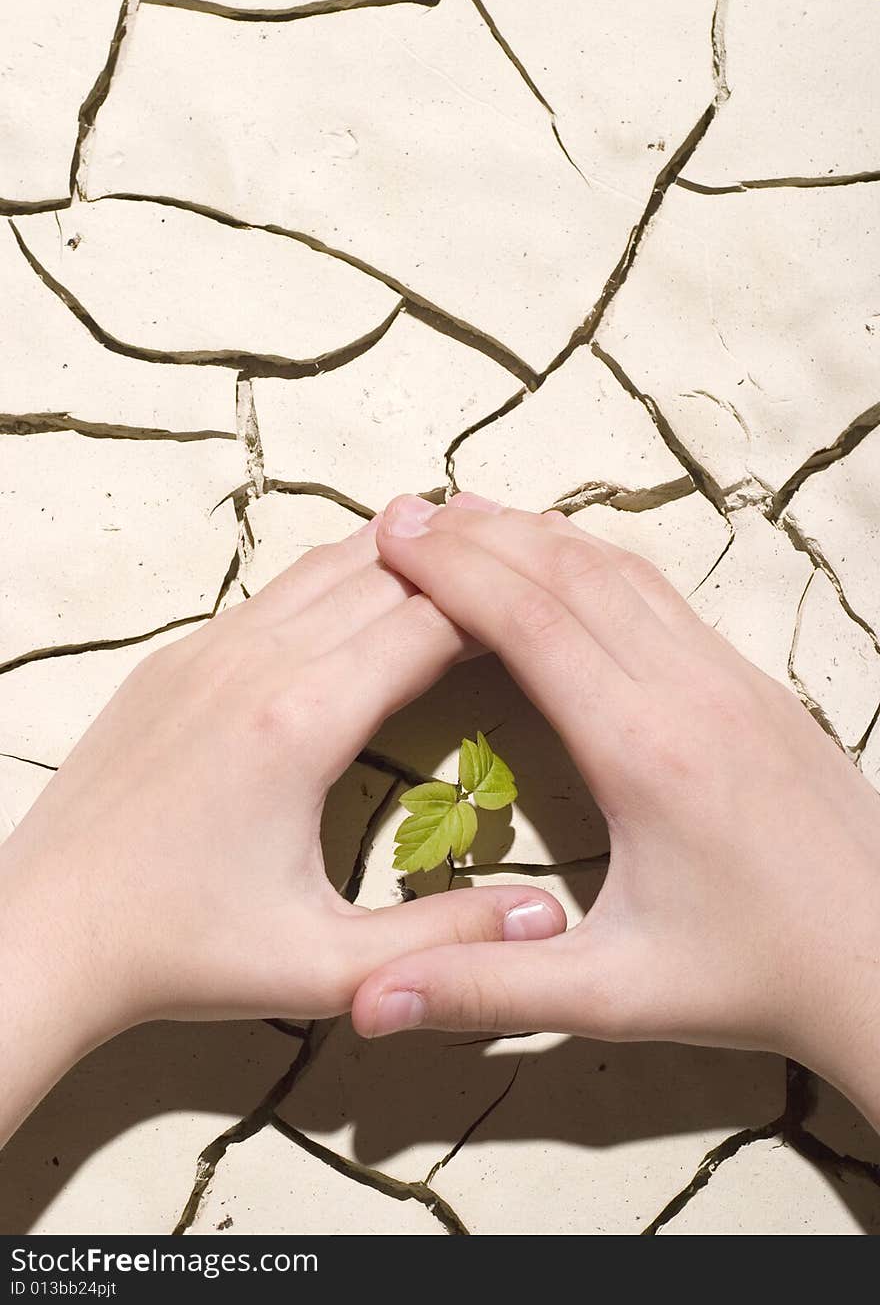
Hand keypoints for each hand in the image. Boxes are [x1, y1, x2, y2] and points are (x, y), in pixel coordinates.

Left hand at [0, 518, 562, 1143]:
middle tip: (523, 567)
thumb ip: (447, 941)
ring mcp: (204, 651)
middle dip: (459, 566)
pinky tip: (363, 600)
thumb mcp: (325, 966)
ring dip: (396, 559)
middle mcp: (253, 663)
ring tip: (460, 555)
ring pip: (322, 568)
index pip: (429, 623)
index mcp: (301, 722)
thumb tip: (550, 919)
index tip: (552, 606)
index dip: (500, 606)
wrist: (44, 933)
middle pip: (383, 574)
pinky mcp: (172, 660)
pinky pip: (272, 596)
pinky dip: (334, 583)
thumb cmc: (180, 952)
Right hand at [352, 494, 879, 1128]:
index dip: (454, 571)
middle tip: (408, 514)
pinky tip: (567, 565)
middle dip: (482, 535)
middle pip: (573, 574)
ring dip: (540, 536)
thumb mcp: (615, 996)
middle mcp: (693, 693)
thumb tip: (369, 1000)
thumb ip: (487, 989)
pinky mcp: (758, 686)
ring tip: (471, 517)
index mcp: (648, 754)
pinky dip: (596, 562)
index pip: (534, 624)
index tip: (393, 535)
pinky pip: (665, 596)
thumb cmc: (757, 979)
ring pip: (626, 572)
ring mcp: (736, 679)